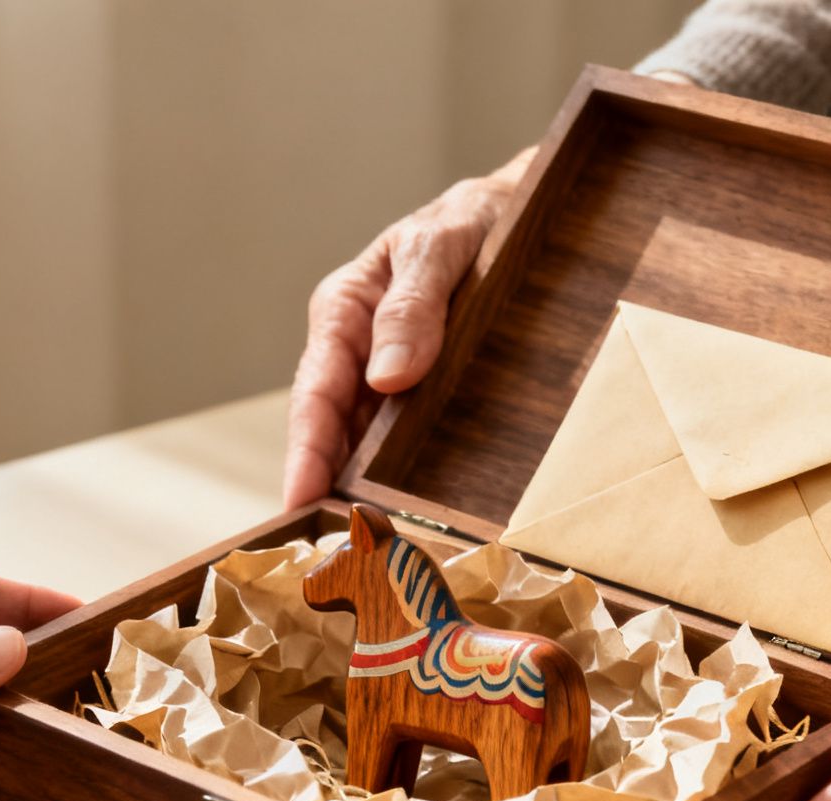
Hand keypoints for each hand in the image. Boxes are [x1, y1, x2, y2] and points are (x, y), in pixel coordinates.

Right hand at [280, 73, 699, 509]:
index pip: (316, 392)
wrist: (531, 215)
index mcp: (346, 312)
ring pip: (372, 451)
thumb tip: (387, 377)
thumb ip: (414, 303)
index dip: (304, 452)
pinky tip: (424, 524)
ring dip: (371, 499)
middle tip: (337, 552)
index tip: (299, 502)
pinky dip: (412, 485)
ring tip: (378, 556)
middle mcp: (363, 356)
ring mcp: (398, 384)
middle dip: (330, 493)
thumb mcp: (443, 245)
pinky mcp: (435, 403)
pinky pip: (415, 449)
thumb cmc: (478, 218)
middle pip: (334, 435)